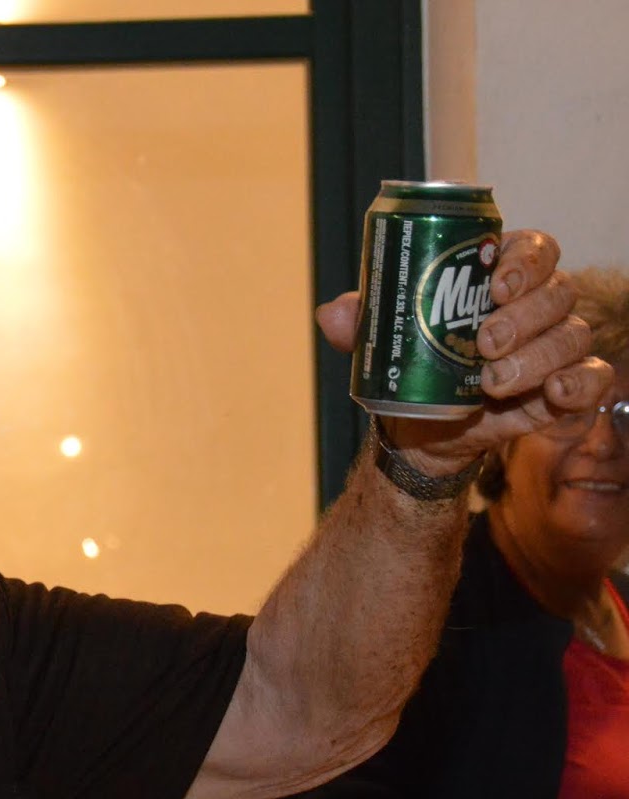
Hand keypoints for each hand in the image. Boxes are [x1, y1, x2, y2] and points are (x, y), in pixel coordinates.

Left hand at [315, 230, 613, 474]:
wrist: (420, 424)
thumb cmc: (411, 360)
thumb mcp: (382, 336)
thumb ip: (361, 320)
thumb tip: (331, 314)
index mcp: (501, 275)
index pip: (534, 249)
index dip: (524, 262)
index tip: (496, 285)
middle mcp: (538, 305)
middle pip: (557, 292)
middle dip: (523, 316)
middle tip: (484, 342)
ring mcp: (556, 345)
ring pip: (571, 335)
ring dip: (537, 357)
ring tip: (493, 380)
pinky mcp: (565, 386)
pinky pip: (592, 378)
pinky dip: (579, 384)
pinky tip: (554, 393)